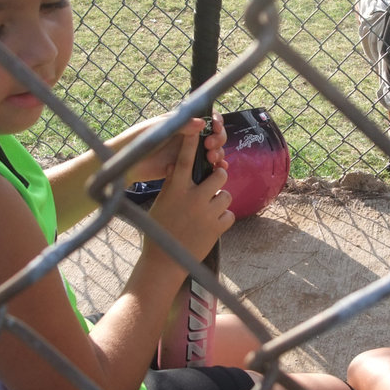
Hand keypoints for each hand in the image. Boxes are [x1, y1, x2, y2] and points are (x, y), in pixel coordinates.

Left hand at [120, 113, 228, 184]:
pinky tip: (219, 167)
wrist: (128, 164)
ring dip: (219, 153)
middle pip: (215, 134)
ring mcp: (190, 152)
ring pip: (214, 150)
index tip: (216, 128)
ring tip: (212, 159)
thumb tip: (203, 124)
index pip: (207, 117)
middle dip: (219, 139)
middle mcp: (190, 136)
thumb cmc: (138, 140)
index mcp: (184, 122)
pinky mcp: (189, 168)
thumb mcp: (159, 129)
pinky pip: (207, 166)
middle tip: (210, 147)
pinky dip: (217, 166)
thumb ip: (181, 126)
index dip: (216, 121)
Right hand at [146, 122, 233, 261]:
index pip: (186, 159)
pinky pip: (229, 214)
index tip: (198, 127)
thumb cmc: (159, 230)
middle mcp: (193, 197)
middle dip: (220, 177)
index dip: (193, 142)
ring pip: (226, 195)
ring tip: (209, 210)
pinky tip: (211, 225)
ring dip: (220, 200)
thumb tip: (176, 166)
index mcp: (176, 189)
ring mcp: (206, 212)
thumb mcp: (161, 203)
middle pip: (219, 174)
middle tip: (214, 183)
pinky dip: (222, 219)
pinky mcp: (217, 228)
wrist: (164, 262)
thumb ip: (172, 184)